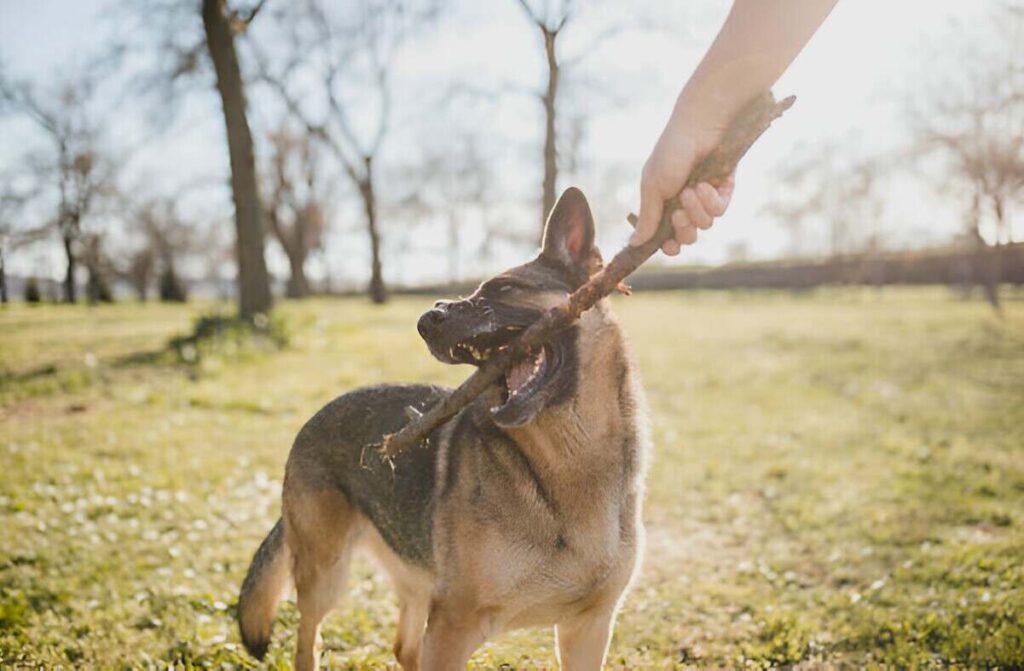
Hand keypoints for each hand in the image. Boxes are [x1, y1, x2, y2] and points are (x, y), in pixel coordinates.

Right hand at [631, 111, 734, 255]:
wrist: (699, 129)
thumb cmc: (670, 154)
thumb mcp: (652, 187)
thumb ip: (647, 217)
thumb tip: (633, 244)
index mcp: (663, 204)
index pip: (666, 237)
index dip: (668, 246)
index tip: (668, 246)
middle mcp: (684, 204)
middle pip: (687, 237)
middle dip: (683, 229)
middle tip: (678, 214)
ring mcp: (705, 199)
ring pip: (704, 225)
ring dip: (696, 211)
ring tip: (691, 190)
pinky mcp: (723, 191)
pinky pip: (720, 211)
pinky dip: (711, 201)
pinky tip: (705, 184)